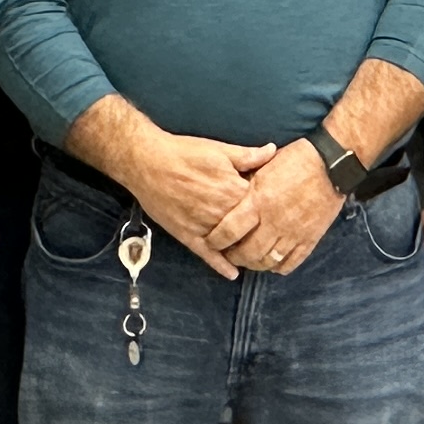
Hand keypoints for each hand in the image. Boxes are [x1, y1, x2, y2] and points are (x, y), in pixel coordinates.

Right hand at [115, 131, 265, 278]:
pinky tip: (233, 274)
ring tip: (256, 253)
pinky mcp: (188, 236)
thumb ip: (248, 156)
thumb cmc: (183, 153)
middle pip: (250, 228)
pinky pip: (208, 255)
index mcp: (234, 190)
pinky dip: (221, 266)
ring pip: (231, 244)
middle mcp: (222, 212)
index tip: (275, 205)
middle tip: (270, 233)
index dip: (269, 205)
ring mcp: (205, 227)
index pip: (262, 204)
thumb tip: (273, 151)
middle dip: (260, 230)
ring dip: (244, 248)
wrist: (147, 163)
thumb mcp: (219, 149)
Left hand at [209, 136, 344, 276]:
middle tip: (229, 253)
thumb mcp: (265, 165)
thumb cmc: (296, 159)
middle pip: (247, 253)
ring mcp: (293, 233)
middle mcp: (274, 221)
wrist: (332, 164)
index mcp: (259, 201)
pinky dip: (279, 267)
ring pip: (267, 261)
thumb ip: (246, 183)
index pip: (229, 231)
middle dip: (234, 257)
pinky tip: (273, 261)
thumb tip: (227, 193)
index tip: (211, 241)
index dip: (216, 241)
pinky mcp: (310, 239)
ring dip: (255, 264)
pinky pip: (291, 263)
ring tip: (250, 258)